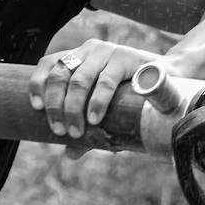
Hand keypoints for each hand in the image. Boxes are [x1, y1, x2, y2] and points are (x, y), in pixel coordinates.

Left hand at [30, 41, 165, 155]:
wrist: (170, 77)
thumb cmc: (131, 94)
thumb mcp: (106, 108)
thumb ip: (88, 127)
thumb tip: (70, 154)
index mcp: (78, 57)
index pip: (48, 65)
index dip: (37, 84)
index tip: (34, 108)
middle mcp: (89, 50)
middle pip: (60, 75)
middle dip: (55, 105)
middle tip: (58, 130)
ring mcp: (107, 52)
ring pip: (79, 80)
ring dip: (73, 108)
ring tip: (75, 130)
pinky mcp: (126, 58)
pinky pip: (106, 81)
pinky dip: (97, 102)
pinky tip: (94, 118)